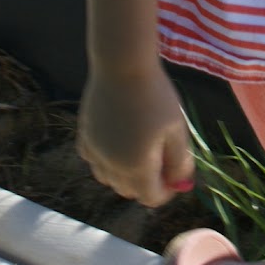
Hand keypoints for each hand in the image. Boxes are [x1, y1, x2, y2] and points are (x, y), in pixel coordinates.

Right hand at [77, 65, 193, 207]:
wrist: (123, 65)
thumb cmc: (156, 96)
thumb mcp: (177, 128)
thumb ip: (179, 160)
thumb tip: (180, 182)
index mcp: (137, 169)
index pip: (151, 198)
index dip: (167, 190)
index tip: (175, 174)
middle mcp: (111, 167)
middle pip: (129, 191)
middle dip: (147, 182)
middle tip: (160, 157)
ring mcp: (94, 154)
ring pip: (110, 179)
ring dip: (125, 173)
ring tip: (140, 146)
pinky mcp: (84, 138)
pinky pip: (96, 161)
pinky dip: (107, 159)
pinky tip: (119, 138)